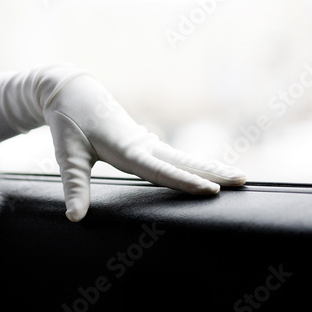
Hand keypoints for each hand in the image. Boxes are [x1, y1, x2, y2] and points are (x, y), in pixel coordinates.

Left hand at [0, 64, 246, 221]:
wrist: (73, 93)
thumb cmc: (68, 124)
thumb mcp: (68, 156)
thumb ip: (74, 186)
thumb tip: (74, 218)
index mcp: (126, 148)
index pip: (159, 169)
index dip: (184, 181)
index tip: (210, 190)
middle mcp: (142, 144)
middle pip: (182, 160)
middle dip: (212, 171)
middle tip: (242, 182)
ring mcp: (145, 141)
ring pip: (182, 156)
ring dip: (209, 166)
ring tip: (236, 176)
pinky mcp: (143, 141)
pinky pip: (173, 155)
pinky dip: (193, 163)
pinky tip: (204, 170)